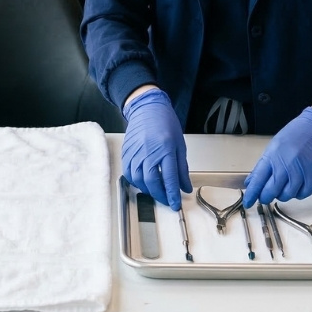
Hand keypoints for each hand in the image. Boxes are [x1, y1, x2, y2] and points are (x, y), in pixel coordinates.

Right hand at [121, 88, 190, 209]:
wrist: (147, 108)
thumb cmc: (165, 123)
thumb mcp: (180, 145)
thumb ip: (181, 168)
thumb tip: (184, 186)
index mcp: (165, 148)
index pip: (169, 178)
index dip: (172, 194)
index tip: (175, 203)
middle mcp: (148, 151)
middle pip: (152, 181)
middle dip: (160, 195)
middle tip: (166, 199)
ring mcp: (135, 152)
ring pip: (138, 179)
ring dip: (148, 190)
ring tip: (156, 191)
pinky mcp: (127, 152)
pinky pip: (128, 172)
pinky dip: (135, 182)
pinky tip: (143, 182)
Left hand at [243, 107, 311, 206]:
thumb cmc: (295, 134)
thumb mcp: (274, 146)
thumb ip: (263, 165)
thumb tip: (252, 182)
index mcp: (272, 157)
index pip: (258, 180)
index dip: (252, 194)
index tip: (248, 203)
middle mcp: (285, 166)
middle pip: (271, 191)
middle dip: (266, 197)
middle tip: (266, 196)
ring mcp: (300, 172)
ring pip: (287, 195)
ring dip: (282, 195)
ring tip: (283, 187)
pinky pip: (303, 194)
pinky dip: (298, 194)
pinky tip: (296, 187)